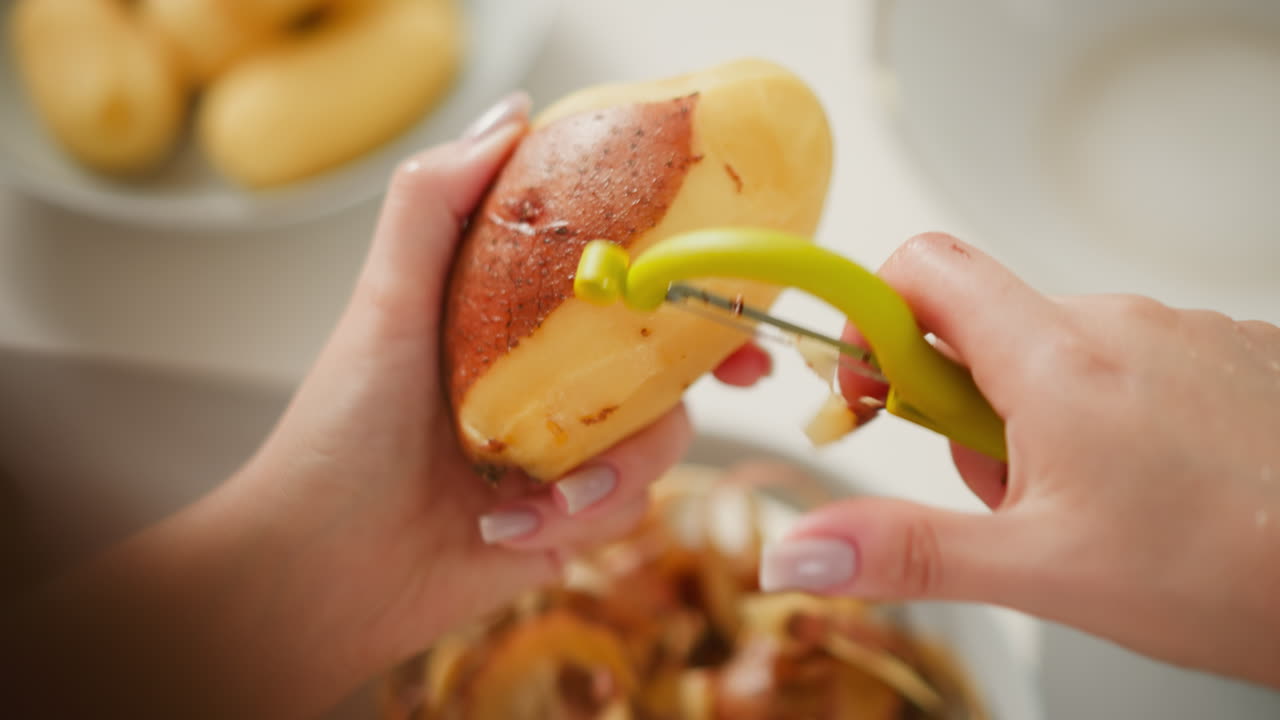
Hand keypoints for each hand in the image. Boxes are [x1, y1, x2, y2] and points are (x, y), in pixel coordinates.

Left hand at [1, 93, 771, 718]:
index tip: (727, 260)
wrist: (320, 572)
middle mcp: (549, 380)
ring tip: (546, 496)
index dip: (680, 264)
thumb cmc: (340, 433)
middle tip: (748, 373)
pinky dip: (577, 520)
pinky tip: (508, 529)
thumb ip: (436, 204)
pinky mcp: (571, 521)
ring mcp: (565, 452)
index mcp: (516, 321)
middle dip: (709, 369)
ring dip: (613, 471)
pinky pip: (625, 510)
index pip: (615, 278)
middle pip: (663, 357)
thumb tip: (512, 112)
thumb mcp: (385, 303)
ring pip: (657, 442)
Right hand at [758, 233, 1279, 687]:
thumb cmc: (1227, 570)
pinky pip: (1132, 364)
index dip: (873, 318)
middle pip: (984, 327)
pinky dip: (1113, 415)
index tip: (871, 388)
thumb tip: (800, 552)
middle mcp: (1117, 322)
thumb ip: (906, 550)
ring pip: (1058, 354)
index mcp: (1055, 357)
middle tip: (1007, 496)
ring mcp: (1181, 332)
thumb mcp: (1039, 570)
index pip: (921, 269)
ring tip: (1092, 508)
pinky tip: (1155, 488)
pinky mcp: (1230, 353)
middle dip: (966, 407)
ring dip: (1038, 419)